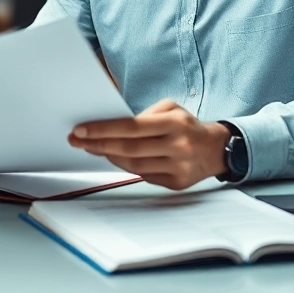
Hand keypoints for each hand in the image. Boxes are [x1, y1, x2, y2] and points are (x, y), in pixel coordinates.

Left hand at [67, 99, 230, 190]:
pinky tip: (114, 157)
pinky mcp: (177, 183)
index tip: (81, 130)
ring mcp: (178, 167)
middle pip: (129, 149)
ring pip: (134, 166)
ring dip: (109, 156)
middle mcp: (178, 146)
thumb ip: (144, 115)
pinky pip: (144, 176)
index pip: (132, 127)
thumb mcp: (171, 109)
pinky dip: (126, 167)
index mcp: (176, 123)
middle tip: (76, 140)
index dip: (104, 129)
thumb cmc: (187, 125)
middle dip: (99, 144)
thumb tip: (112, 125)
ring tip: (93, 147)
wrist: (216, 149)